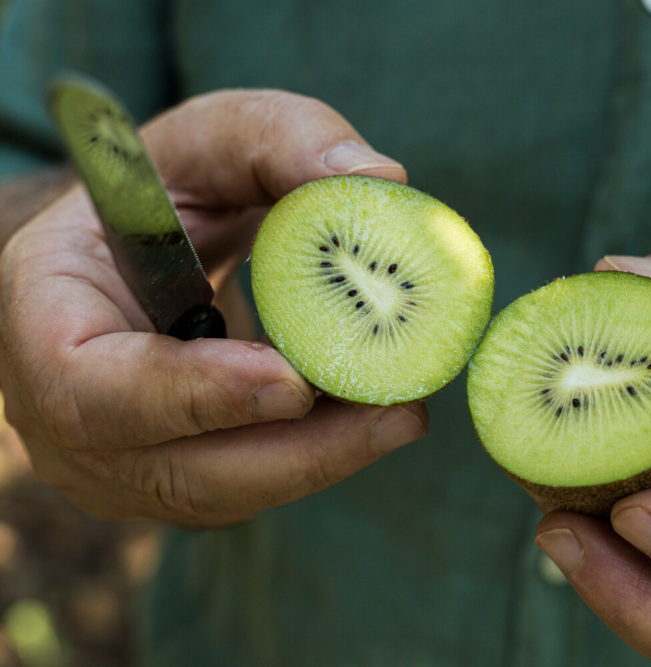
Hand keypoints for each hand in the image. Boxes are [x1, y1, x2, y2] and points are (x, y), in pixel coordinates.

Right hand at [0, 90, 427, 526]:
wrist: (143, 252)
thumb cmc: (168, 191)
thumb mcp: (212, 139)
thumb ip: (282, 138)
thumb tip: (382, 181)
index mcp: (43, 317)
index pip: (89, 386)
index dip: (190, 393)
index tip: (291, 381)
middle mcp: (63, 414)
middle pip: (173, 470)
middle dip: (294, 453)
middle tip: (399, 415)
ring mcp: (117, 461)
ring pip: (222, 493)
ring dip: (321, 461)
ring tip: (406, 413)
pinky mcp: (174, 479)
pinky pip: (247, 486)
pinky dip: (316, 458)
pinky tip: (376, 417)